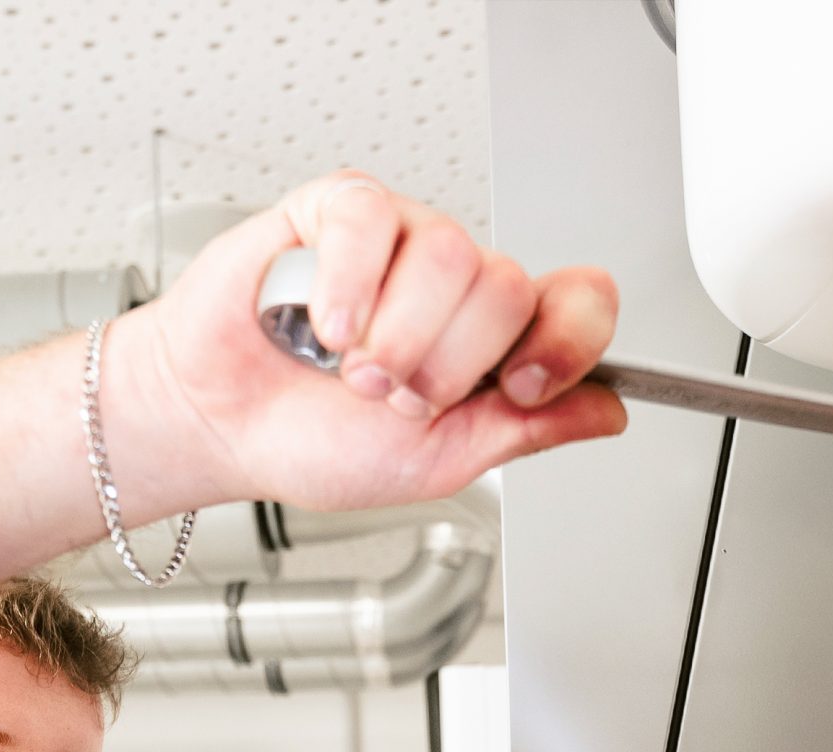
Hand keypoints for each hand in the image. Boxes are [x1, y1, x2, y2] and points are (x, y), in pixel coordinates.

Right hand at [106, 171, 624, 515]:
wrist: (221, 428)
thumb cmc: (315, 441)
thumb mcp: (439, 462)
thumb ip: (527, 432)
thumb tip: (610, 412)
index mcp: (494, 340)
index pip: (579, 302)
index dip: (568, 340)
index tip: (525, 386)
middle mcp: (457, 281)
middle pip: (509, 288)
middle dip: (446, 366)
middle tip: (393, 395)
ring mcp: (401, 238)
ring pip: (449, 255)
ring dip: (393, 337)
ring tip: (349, 368)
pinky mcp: (339, 209)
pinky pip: (371, 222)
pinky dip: (346, 289)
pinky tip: (319, 327)